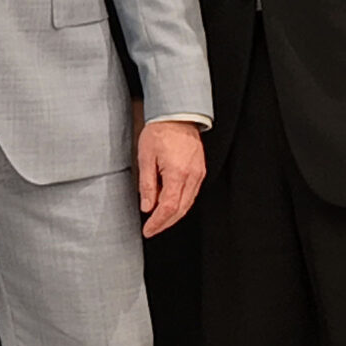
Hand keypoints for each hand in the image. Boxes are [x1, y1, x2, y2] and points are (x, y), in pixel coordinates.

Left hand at [136, 118, 206, 236]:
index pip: (167, 207)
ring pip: (187, 204)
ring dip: (173, 216)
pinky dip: (181, 204)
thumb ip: (147, 184)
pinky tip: (171, 207)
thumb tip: (147, 207)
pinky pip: (192, 194)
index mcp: (177, 173)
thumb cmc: (159, 132)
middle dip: (165, 223)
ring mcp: (198, 174)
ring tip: (159, 222)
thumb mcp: (145, 157)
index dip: (157, 222)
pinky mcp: (200, 171)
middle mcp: (191, 176)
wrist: (177, 115)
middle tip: (151, 230)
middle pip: (180, 209)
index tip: (148, 230)